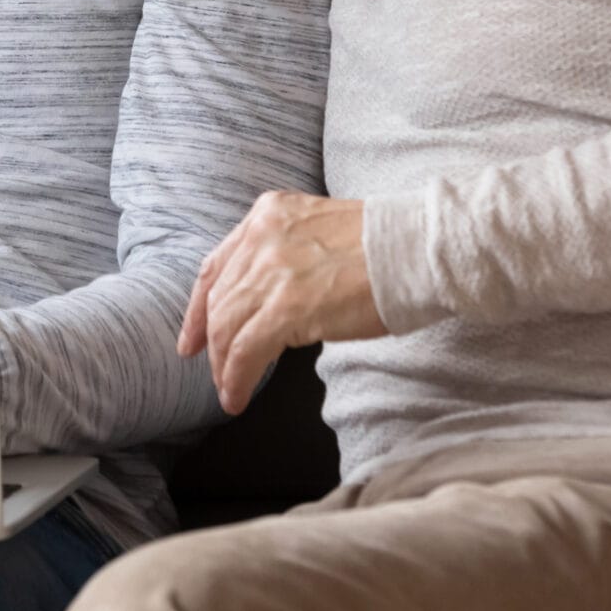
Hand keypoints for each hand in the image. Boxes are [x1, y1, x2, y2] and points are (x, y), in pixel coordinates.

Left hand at [178, 191, 387, 414]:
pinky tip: (237, 396)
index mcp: (268, 214)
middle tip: (214, 372)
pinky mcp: (286, 307)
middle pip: (219, 300)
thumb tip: (267, 301)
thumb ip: (285, 255)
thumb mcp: (319, 231)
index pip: (217, 266)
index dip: (198, 307)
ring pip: (227, 327)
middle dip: (210, 342)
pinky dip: (237, 377)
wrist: (418, 248)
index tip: (191, 337)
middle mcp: (262, 237)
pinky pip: (246, 350)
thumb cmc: (386, 246)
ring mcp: (272, 271)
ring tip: (229, 390)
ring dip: (224, 366)